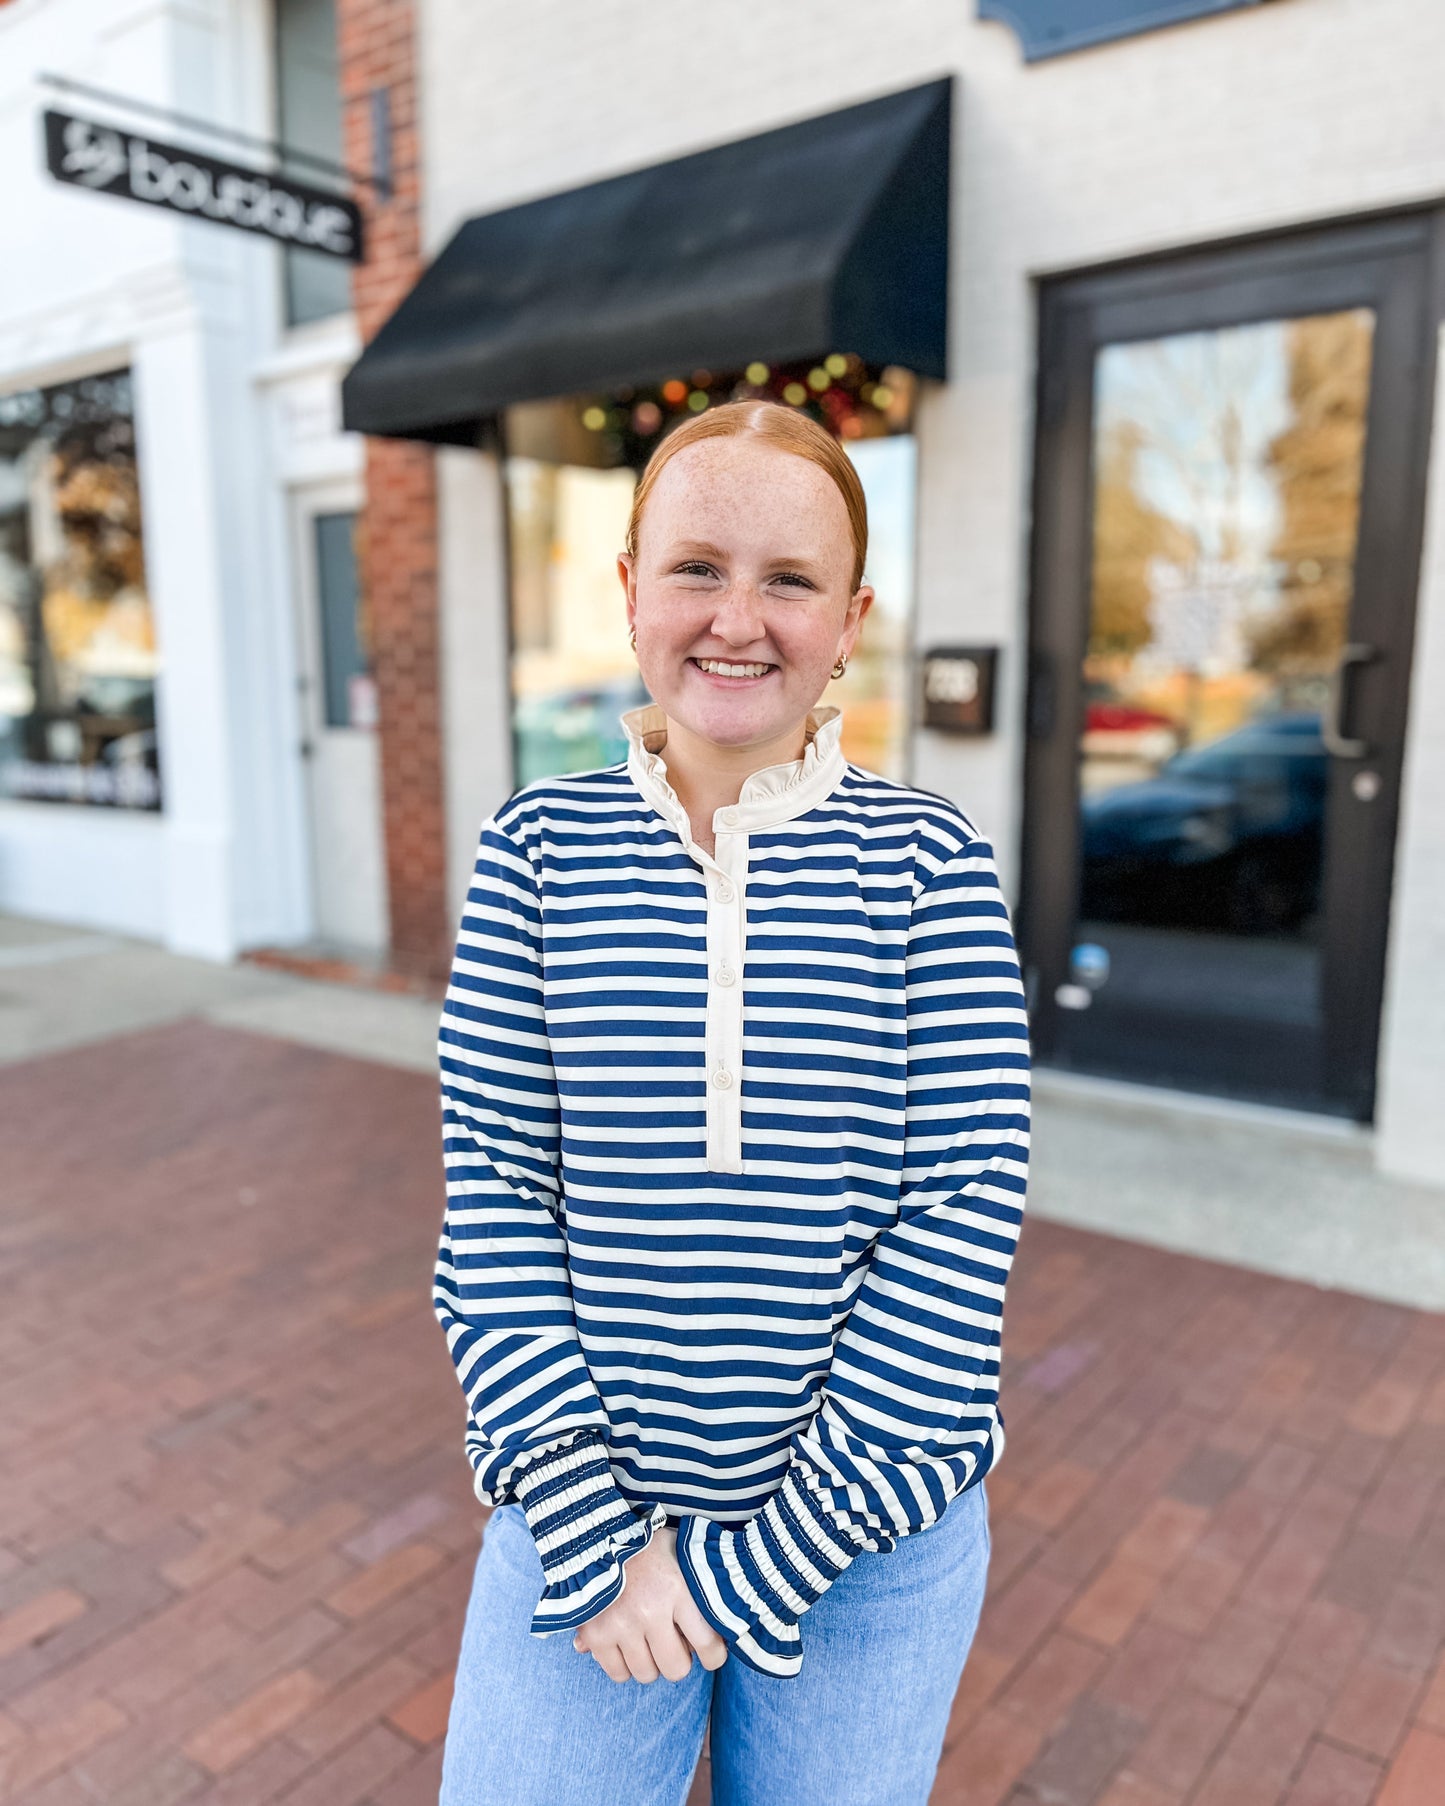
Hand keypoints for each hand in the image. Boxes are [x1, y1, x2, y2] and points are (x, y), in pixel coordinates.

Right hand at [572, 1525, 728, 1681]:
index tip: (712, 1654)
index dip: (714, 1656)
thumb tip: (722, 1621)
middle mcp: (650, 1610)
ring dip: (651, 1662)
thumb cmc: (646, 1546)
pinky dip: (624, 1665)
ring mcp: (621, 1624)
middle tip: (675, 1644)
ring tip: (648, 1641)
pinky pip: (618, 1673)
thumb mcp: (680, 1554)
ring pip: (647, 1673)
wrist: (597, 1535)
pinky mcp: (596, 1634)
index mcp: (677, 1588)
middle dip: (679, 1660)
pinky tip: (626, 1645)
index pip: (708, 1644)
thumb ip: (699, 1586)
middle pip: (676, 1668)